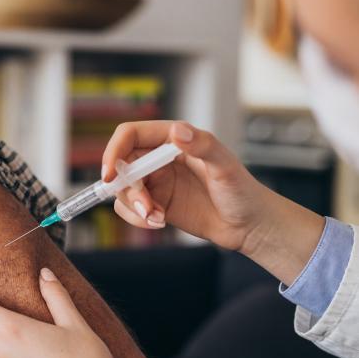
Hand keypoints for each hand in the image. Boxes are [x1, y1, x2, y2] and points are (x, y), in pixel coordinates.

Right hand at [102, 120, 324, 284]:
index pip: (130, 135)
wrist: (248, 225)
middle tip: (146, 208)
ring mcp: (156, 183)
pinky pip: (130, 210)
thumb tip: (177, 132)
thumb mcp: (225, 166)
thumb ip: (202, 145)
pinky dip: (138, 219)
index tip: (109, 174)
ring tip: (157, 218)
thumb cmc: (242, 192)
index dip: (114, 151)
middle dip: (128, 189)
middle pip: (122, 166)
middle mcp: (160, 159)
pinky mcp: (156, 205)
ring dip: (134, 207)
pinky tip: (160, 222)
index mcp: (173, 140)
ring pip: (123, 190)